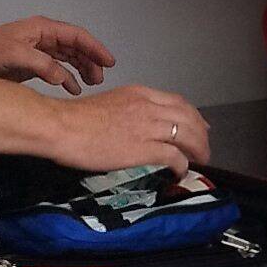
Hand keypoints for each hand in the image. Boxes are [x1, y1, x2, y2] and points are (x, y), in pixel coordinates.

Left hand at [0, 14, 114, 91]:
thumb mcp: (15, 55)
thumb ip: (41, 64)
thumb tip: (61, 76)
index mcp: (41, 29)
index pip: (77, 35)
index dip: (95, 47)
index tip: (108, 60)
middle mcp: (41, 38)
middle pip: (76, 46)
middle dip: (91, 60)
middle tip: (101, 75)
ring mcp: (37, 50)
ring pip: (69, 57)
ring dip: (82, 69)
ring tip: (92, 82)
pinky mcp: (32, 63)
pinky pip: (57, 69)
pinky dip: (68, 78)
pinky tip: (73, 88)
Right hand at [53, 83, 210, 183]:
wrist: (62, 126)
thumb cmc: (75, 119)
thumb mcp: (109, 103)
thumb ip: (127, 110)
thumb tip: (134, 126)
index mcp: (139, 94)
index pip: (177, 102)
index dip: (193, 115)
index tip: (198, 125)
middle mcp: (148, 107)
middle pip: (189, 117)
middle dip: (202, 133)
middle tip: (204, 146)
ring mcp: (148, 127)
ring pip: (188, 135)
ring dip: (198, 149)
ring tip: (200, 160)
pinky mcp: (144, 148)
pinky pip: (175, 156)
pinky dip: (182, 165)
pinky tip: (180, 172)